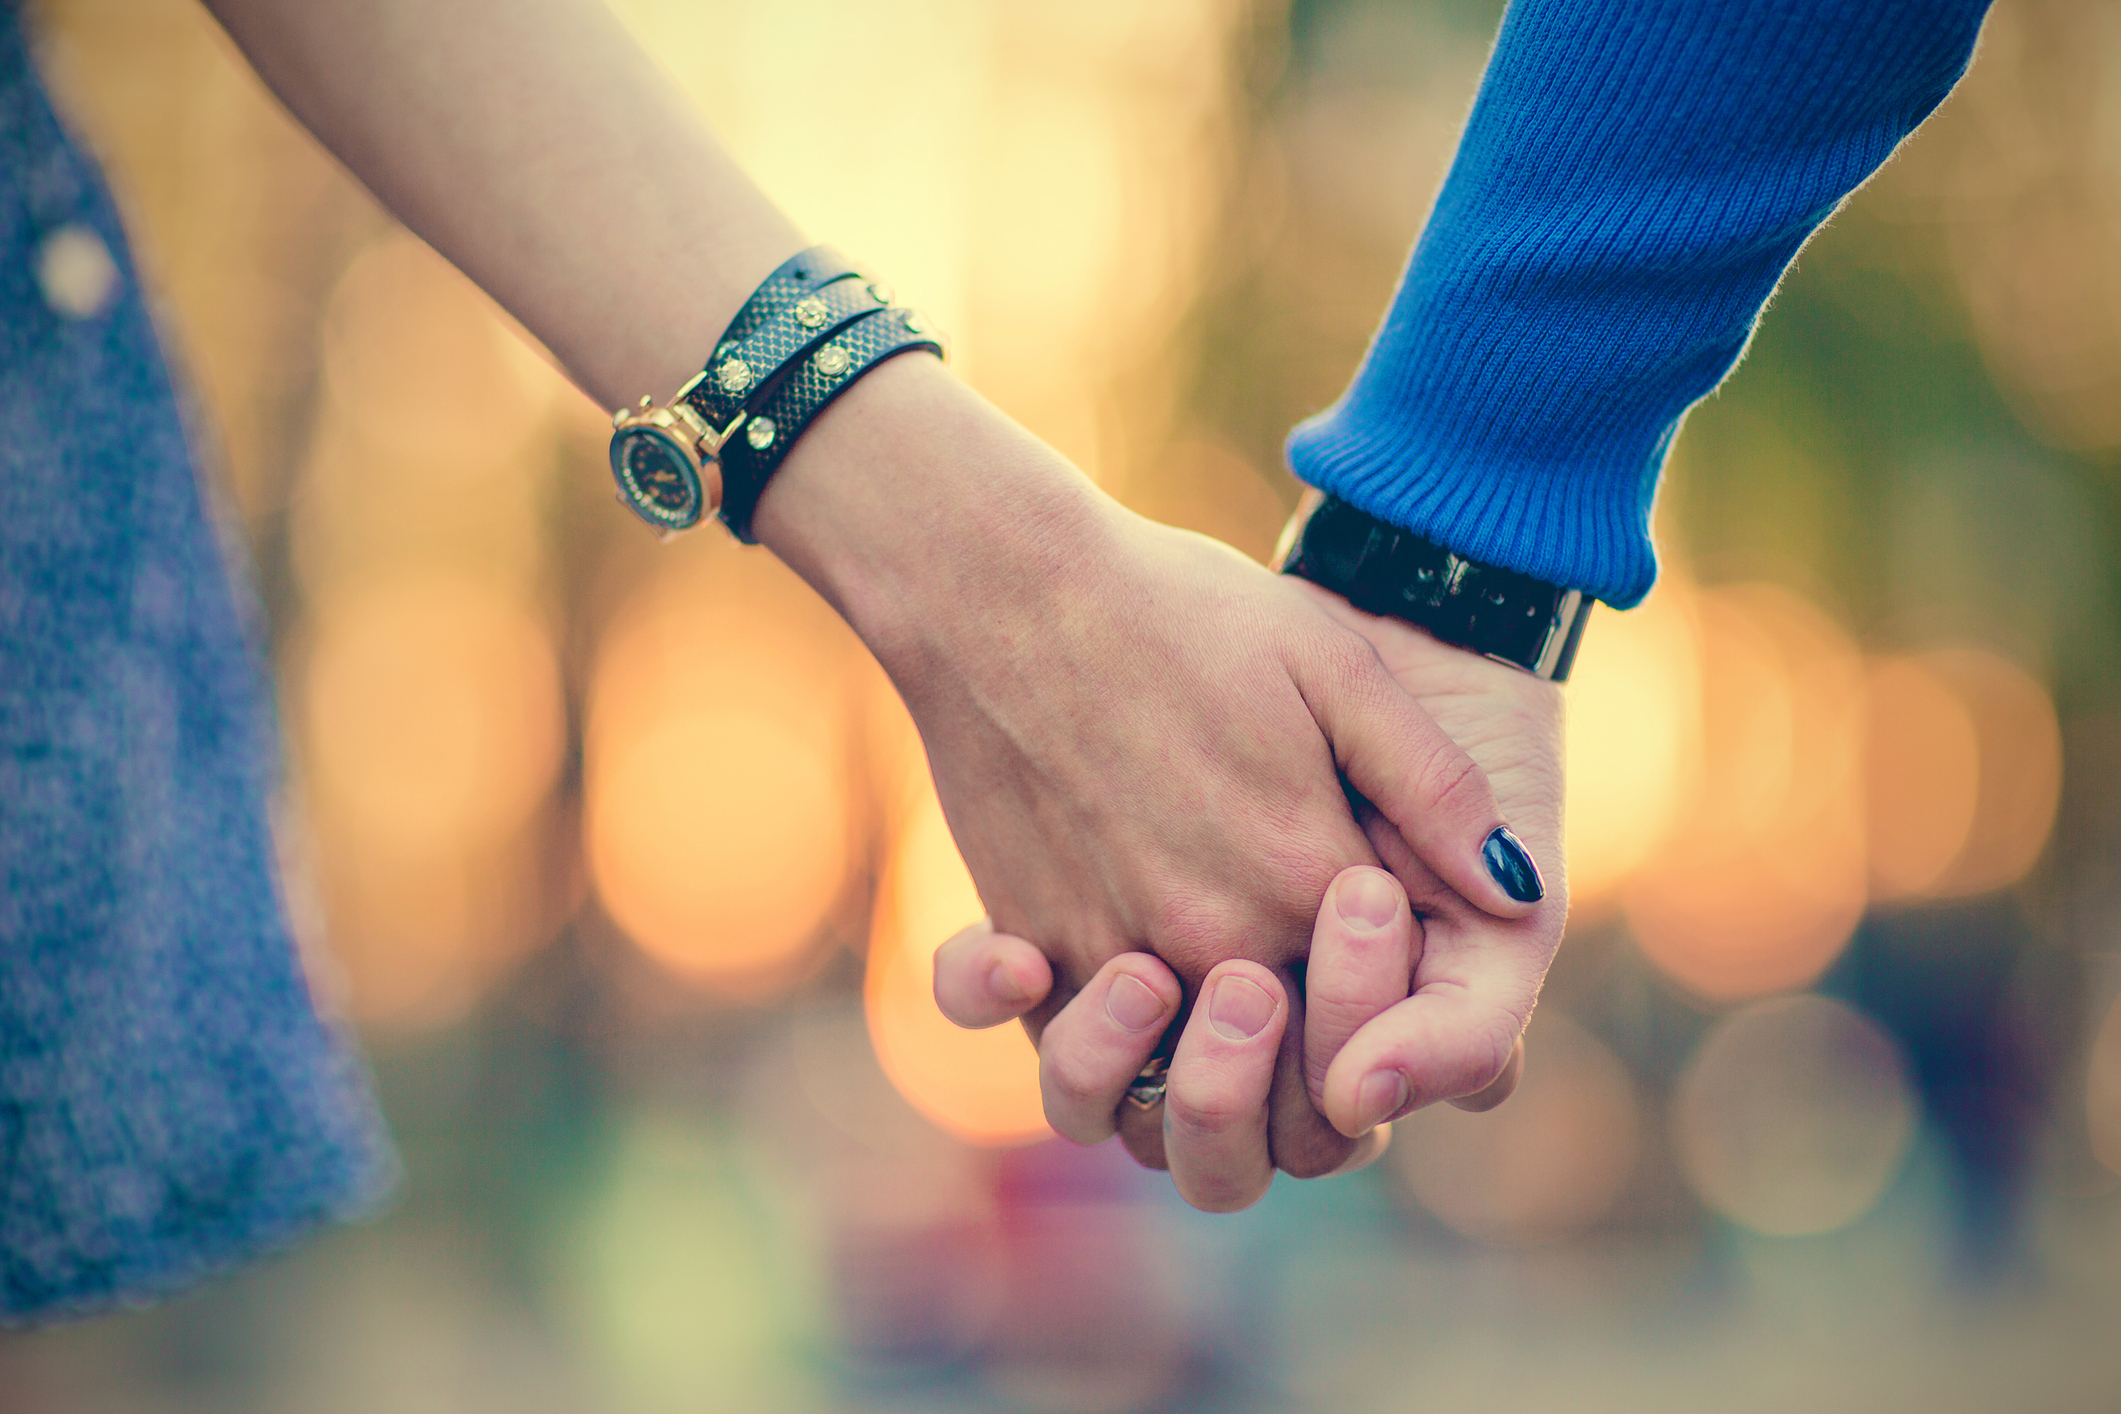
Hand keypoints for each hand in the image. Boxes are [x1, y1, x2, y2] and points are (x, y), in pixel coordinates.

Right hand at [933, 581, 1566, 1204]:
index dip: (1398, 994)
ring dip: (1200, 1086)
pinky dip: (1090, 1050)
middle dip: (1307, 1057)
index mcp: (1304, 875)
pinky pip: (1063, 1055)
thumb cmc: (1179, 611)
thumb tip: (1520, 891)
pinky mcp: (1031, 946)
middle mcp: (1209, 938)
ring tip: (1205, 1002)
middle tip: (1292, 978)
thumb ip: (1435, 788)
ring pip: (1172, 1100)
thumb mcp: (1335, 665)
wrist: (1006, 588)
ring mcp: (1109, 952)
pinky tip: (1105, 989)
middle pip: (1284, 1077)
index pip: (1387, 1008)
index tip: (1379, 927)